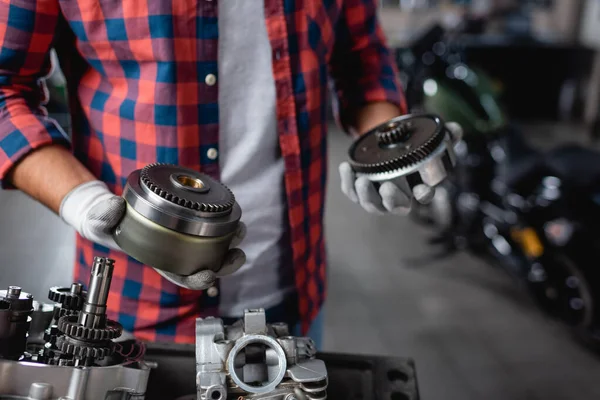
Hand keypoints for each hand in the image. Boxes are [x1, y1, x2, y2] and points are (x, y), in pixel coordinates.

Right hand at [60, 180, 247, 290]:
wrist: (111, 209)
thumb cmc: (107, 224)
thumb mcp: (98, 222)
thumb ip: (101, 218)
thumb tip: (115, 206)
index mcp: (159, 261)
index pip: (182, 278)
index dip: (198, 280)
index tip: (208, 275)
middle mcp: (176, 253)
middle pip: (207, 267)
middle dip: (225, 264)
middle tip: (237, 255)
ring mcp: (186, 239)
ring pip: (215, 248)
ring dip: (231, 243)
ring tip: (240, 232)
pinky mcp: (191, 223)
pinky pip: (214, 228)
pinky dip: (226, 225)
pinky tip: (234, 217)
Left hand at [339, 122, 462, 215]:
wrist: (385, 142)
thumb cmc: (410, 145)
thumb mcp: (428, 137)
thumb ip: (445, 134)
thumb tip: (455, 129)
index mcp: (417, 187)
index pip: (423, 196)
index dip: (423, 195)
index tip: (422, 190)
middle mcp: (398, 196)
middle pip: (395, 207)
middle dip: (391, 200)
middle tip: (386, 187)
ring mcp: (377, 196)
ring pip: (371, 204)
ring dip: (365, 196)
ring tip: (362, 180)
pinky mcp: (359, 190)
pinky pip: (352, 192)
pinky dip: (347, 182)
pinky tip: (346, 167)